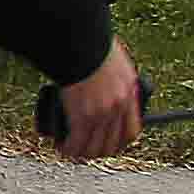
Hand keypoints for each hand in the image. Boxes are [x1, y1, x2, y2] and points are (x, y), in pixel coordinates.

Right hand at [47, 41, 145, 159]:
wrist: (80, 41)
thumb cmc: (90, 43)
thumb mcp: (112, 59)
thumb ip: (111, 74)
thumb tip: (100, 77)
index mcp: (129, 92)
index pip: (131, 129)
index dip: (120, 141)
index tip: (110, 143)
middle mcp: (119, 106)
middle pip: (114, 142)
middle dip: (100, 150)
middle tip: (87, 150)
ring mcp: (103, 113)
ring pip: (96, 146)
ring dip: (83, 152)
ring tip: (72, 150)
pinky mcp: (83, 115)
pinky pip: (77, 141)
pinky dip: (69, 148)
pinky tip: (62, 147)